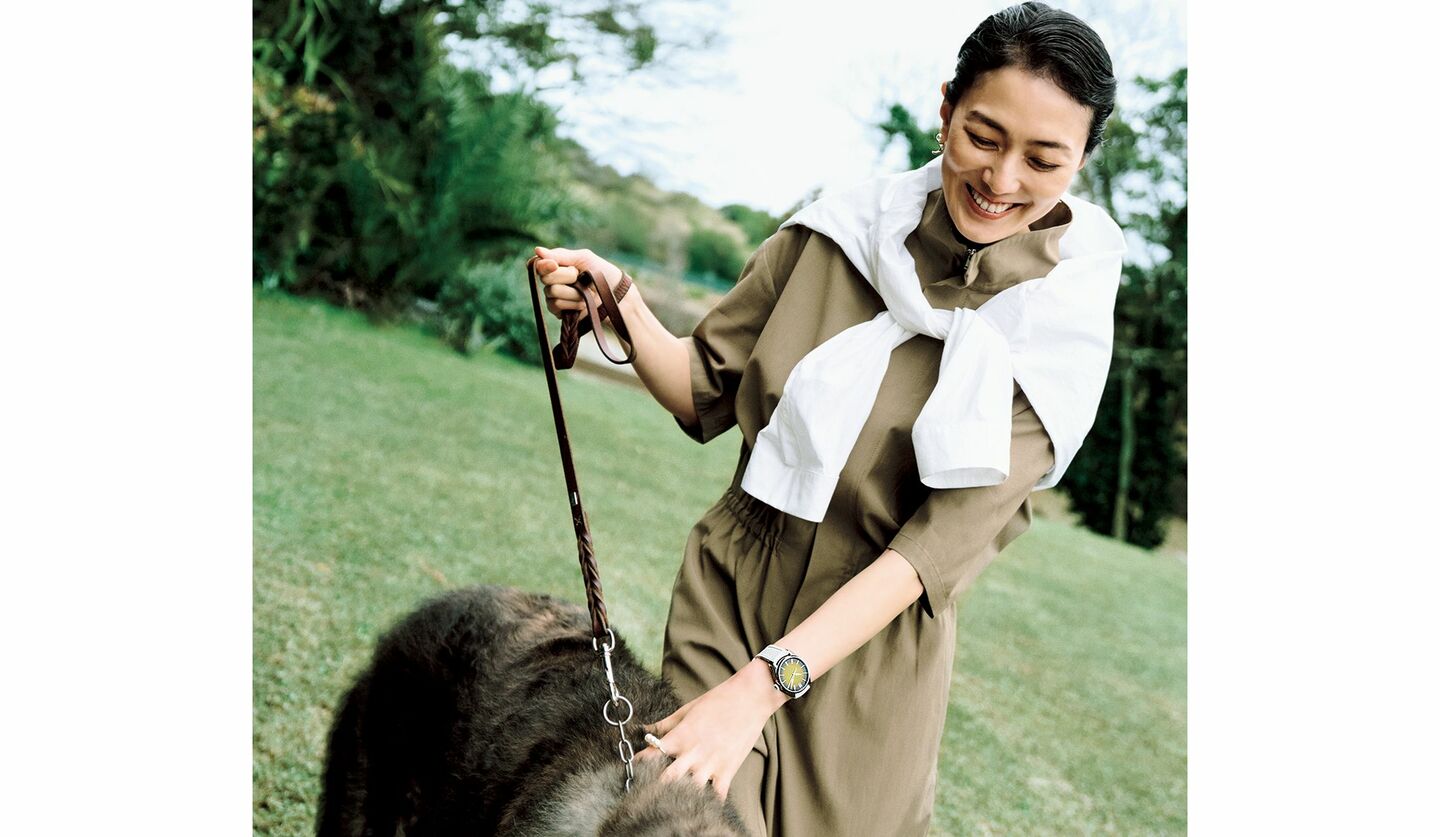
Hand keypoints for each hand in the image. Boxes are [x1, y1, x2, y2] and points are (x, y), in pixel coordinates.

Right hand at [532, 246, 623, 318]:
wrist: (616, 295)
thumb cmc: (602, 273)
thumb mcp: (583, 258)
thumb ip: (561, 255)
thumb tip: (537, 250)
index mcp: (557, 265)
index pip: (539, 265)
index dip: (544, 265)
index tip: (555, 265)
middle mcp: (552, 281)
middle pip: (545, 278)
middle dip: (566, 276)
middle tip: (579, 277)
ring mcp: (554, 297)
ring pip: (552, 292)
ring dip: (573, 292)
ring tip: (585, 292)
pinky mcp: (559, 312)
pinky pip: (557, 306)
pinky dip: (572, 304)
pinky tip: (583, 304)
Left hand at [634, 659, 787, 800]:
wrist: (750, 697)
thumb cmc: (718, 700)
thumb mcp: (687, 709)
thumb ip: (665, 724)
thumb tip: (644, 729)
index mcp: (680, 736)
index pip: (651, 755)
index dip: (640, 764)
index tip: (636, 767)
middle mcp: (692, 753)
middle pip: (666, 779)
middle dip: (657, 785)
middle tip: (653, 788)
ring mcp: (710, 764)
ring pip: (689, 790)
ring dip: (682, 794)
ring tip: (676, 797)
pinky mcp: (728, 771)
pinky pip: (716, 795)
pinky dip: (709, 801)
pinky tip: (703, 801)